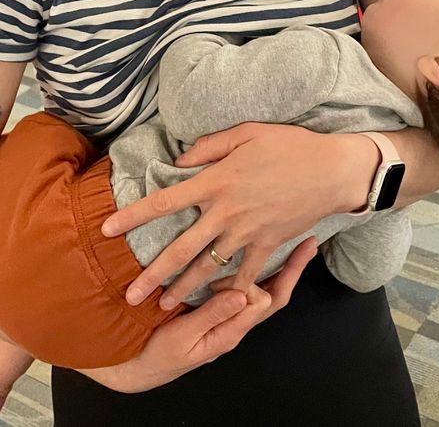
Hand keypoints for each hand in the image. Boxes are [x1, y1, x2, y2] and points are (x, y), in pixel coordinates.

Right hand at [81, 238, 317, 392]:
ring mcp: (226, 317)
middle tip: (308, 244)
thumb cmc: (159, 355)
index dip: (262, 281)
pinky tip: (255, 255)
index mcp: (230, 332)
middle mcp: (234, 324)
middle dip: (291, 269)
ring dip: (276, 268)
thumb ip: (211, 316)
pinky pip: (243, 291)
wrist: (138, 367)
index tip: (261, 263)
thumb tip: (241, 294)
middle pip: (273, 295)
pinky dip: (254, 271)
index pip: (263, 302)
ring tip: (292, 242)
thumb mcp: (183, 339)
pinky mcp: (215, 310)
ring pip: (261, 290)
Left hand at [101, 123, 376, 305]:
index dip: (133, 216)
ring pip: (207, 268)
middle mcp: (226, 213)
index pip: (165, 201)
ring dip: (182, 289)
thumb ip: (209, 146)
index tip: (107, 229)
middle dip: (151, 274)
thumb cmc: (289, 145)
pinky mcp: (267, 245)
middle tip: (129, 296)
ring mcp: (247, 233)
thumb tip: (180, 160)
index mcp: (216, 182)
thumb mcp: (246, 132)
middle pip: (180, 248)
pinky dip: (229, 290)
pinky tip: (215, 303)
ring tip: (161, 306)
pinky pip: (245, 273)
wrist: (331, 170)